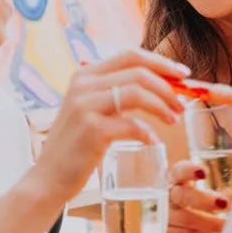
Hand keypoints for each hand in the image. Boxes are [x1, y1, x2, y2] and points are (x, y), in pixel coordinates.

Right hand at [30, 50, 189, 205]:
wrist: (48, 178)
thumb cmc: (76, 145)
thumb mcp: (90, 110)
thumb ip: (115, 94)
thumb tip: (160, 86)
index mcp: (85, 75)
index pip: (130, 55)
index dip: (161, 62)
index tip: (183, 75)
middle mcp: (83, 84)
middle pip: (138, 71)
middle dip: (168, 86)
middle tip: (182, 104)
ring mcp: (85, 106)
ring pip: (137, 93)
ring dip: (162, 106)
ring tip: (174, 119)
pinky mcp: (91, 130)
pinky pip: (132, 125)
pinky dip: (148, 132)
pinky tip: (152, 141)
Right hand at [166, 160, 227, 232]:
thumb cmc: (213, 214)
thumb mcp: (222, 201)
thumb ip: (231, 192)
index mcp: (181, 180)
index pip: (179, 171)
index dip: (188, 170)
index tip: (204, 173)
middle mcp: (169, 196)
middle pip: (181, 195)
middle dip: (204, 200)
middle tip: (225, 204)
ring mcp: (165, 216)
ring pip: (184, 217)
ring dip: (209, 222)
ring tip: (226, 225)